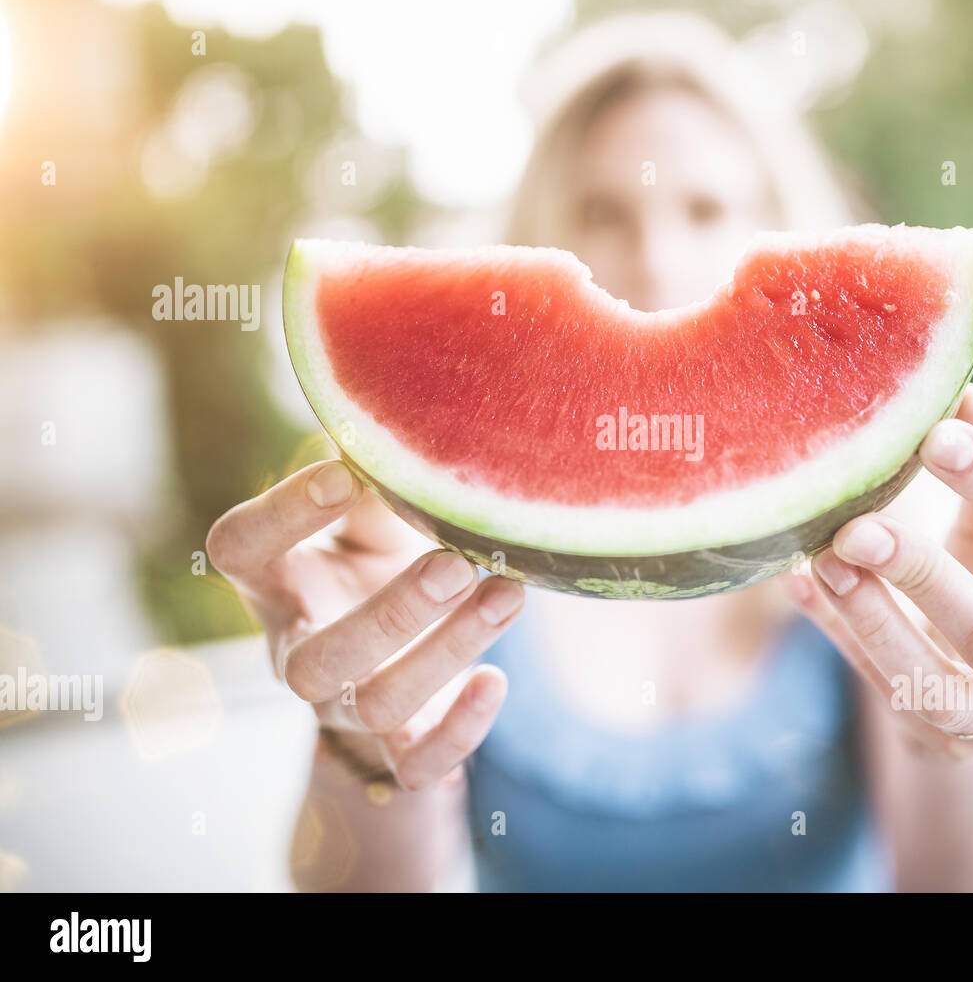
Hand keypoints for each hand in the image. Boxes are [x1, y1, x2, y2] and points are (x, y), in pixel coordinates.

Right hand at [206, 459, 523, 788]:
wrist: (394, 650)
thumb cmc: (378, 562)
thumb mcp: (370, 521)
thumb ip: (377, 488)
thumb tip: (404, 432)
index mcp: (274, 583)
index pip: (240, 549)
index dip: (282, 513)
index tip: (344, 472)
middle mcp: (298, 652)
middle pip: (318, 659)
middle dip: (393, 614)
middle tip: (456, 563)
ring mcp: (345, 709)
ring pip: (379, 705)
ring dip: (447, 652)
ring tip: (506, 594)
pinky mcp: (397, 747)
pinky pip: (418, 765)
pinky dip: (461, 730)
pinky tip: (496, 680)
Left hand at [785, 384, 972, 757]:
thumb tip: (958, 390)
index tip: (937, 437)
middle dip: (922, 578)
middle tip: (858, 526)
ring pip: (933, 687)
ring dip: (871, 622)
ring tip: (821, 559)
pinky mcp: (949, 745)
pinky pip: (885, 697)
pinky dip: (841, 640)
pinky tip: (801, 587)